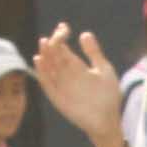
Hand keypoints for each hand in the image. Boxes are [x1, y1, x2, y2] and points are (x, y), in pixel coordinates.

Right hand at [30, 27, 131, 146]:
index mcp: (76, 67)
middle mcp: (66, 74)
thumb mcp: (104, 70)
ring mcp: (61, 85)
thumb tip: (84, 33)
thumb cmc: (108, 96)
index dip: (61, 37)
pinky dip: (42, 72)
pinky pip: (47, 83)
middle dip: (53, 44)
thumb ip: (94, 53)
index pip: (64, 49)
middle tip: (55, 34)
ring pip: (49, 67)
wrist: (107, 119)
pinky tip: (38, 60)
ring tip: (43, 42)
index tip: (63, 27)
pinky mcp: (57, 97)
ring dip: (45, 55)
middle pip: (55, 56)